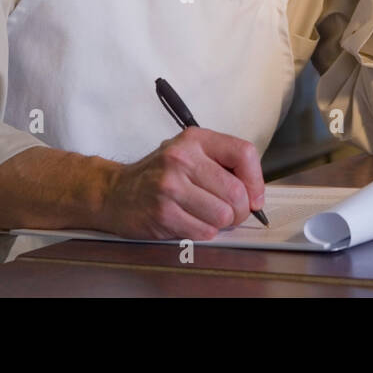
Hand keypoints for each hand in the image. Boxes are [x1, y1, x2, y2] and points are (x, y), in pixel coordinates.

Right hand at [99, 128, 264, 240]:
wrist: (115, 192)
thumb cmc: (159, 174)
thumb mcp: (190, 153)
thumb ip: (222, 164)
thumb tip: (255, 192)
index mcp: (195, 140)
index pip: (243, 154)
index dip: (256, 180)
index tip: (255, 196)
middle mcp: (182, 158)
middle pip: (236, 191)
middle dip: (241, 210)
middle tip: (232, 213)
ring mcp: (170, 186)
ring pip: (222, 215)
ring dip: (222, 223)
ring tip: (209, 216)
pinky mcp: (163, 213)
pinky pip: (203, 232)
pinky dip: (204, 232)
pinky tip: (191, 222)